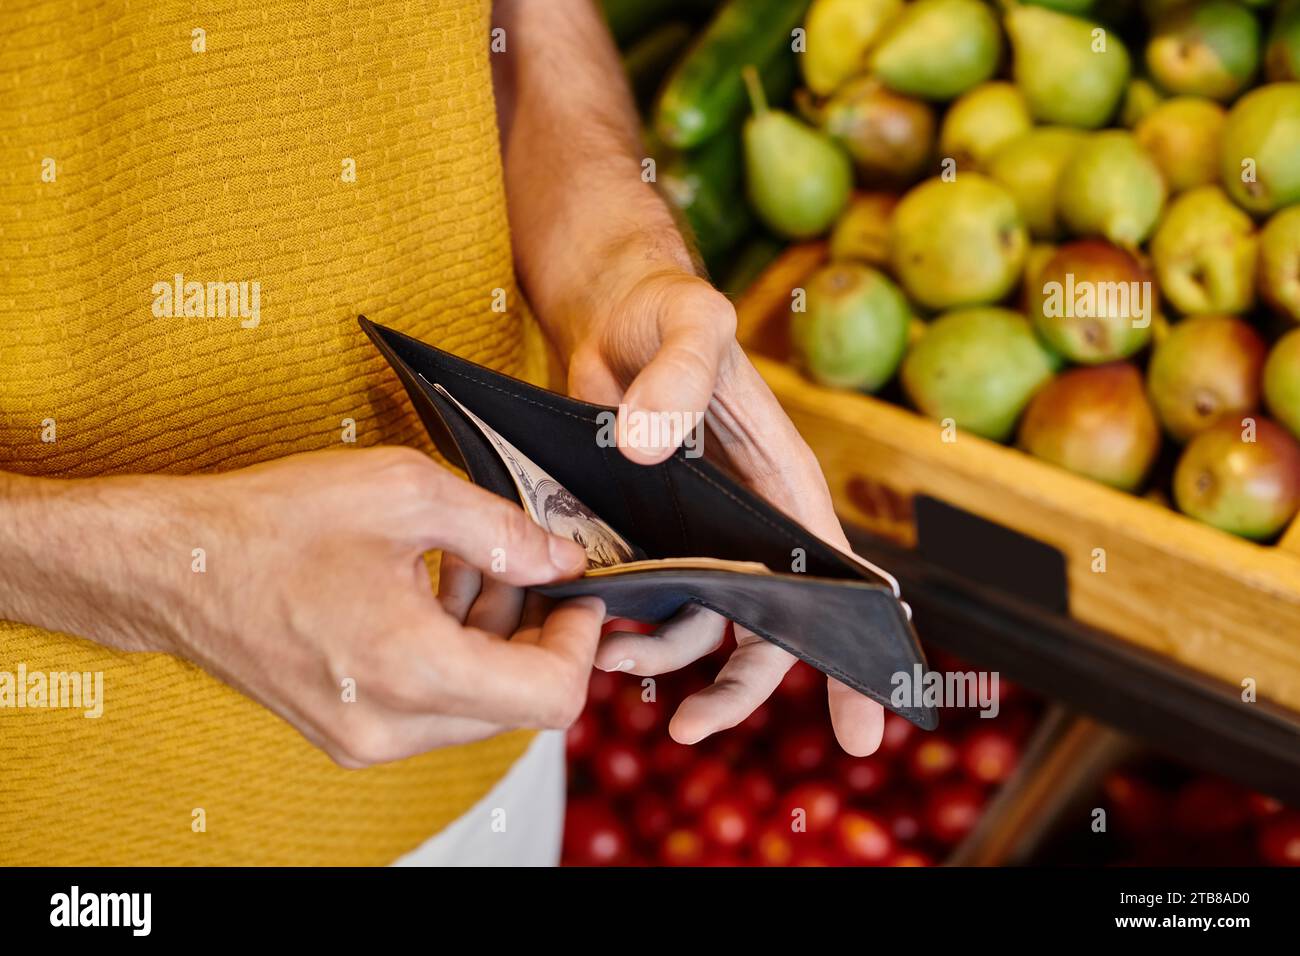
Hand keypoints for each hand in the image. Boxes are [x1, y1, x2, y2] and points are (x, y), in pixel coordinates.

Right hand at [0, 448, 603, 766]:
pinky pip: (434, 707)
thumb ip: (504, 530)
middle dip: (537, 634)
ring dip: (496, 640)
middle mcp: (393, 726)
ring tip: (473, 567)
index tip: (576, 594)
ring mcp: (366, 739)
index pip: (552, 697)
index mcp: (413, 671)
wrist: (175, 567)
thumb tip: (565, 559)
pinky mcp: (349, 733)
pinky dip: (454, 655)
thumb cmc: (275, 524)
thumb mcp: (407, 494)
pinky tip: (434, 591)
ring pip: (479, 706)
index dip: (579, 642)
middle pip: (519, 704)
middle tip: (524, 568)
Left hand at [559, 255, 885, 757]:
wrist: (609, 309)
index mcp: (784, 484)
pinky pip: (646, 600)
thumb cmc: (667, 308)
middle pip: (766, 630)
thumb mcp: (688, 321)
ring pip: (699, 626)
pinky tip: (588, 623)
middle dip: (737, 689)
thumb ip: (680, 373)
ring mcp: (696, 533)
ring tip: (605, 658)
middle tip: (689, 729)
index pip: (832, 584)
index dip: (852, 657)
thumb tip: (648, 448)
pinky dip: (623, 624)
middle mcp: (748, 522)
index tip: (864, 731)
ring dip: (661, 656)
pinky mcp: (643, 532)